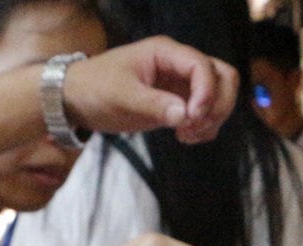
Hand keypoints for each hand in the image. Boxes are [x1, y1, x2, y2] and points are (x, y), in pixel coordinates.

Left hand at [63, 37, 238, 143]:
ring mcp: (181, 84)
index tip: (192, 118)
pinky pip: (207, 113)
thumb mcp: (121, 96)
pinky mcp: (179, 102)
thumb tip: (185, 116)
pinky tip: (183, 137)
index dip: (206, 92)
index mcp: (165, 52)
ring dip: (213, 118)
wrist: (79, 99)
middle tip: (194, 125)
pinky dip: (205, 128)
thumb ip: (153, 105)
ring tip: (186, 134)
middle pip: (224, 76)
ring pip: (220, 95)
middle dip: (218, 104)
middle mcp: (178, 65)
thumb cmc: (95, 88)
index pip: (203, 66)